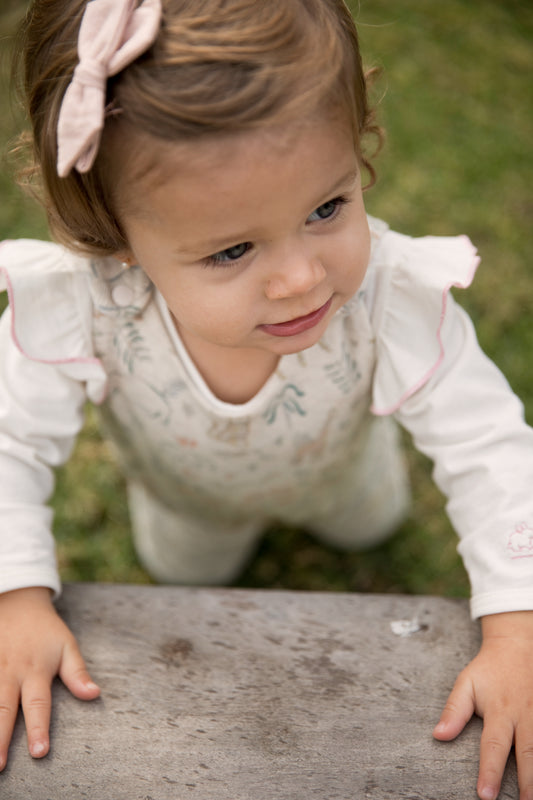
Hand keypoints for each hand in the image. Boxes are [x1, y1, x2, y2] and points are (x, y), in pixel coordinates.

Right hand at [0, 587, 99, 770]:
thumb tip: (94, 695)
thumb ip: (78, 673)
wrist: (17, 603)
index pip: (38, 704)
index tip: (39, 752)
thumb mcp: (67, 646)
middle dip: (1, 740)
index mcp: (36, 670)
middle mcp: (11, 673)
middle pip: (4, 709)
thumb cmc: (45, 630)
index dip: (39, 729)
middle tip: (0, 767)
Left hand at [433, 610, 532, 799]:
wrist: (516, 646)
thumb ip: (454, 711)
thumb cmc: (488, 670)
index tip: (485, 795)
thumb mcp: (466, 684)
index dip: (489, 772)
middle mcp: (523, 715)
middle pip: (527, 752)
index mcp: (499, 711)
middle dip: (527, 781)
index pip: (493, 746)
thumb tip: (438, 735)